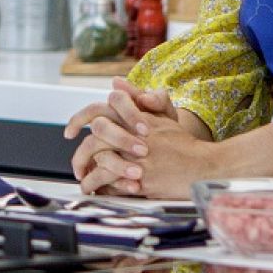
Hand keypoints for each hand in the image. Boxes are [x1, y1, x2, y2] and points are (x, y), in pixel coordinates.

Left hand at [67, 79, 210, 197]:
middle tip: (76, 166)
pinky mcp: (140, 178)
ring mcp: (135, 157)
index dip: (78, 119)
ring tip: (83, 181)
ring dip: (88, 175)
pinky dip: (99, 187)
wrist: (203, 166)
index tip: (69, 132)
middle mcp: (133, 134)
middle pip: (95, 138)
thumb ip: (138, 98)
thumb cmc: (182, 143)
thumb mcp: (163, 115)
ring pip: (100, 162)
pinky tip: (95, 191)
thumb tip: (116, 81)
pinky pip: (111, 182)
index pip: (99, 110)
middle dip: (80, 155)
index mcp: (135, 116)